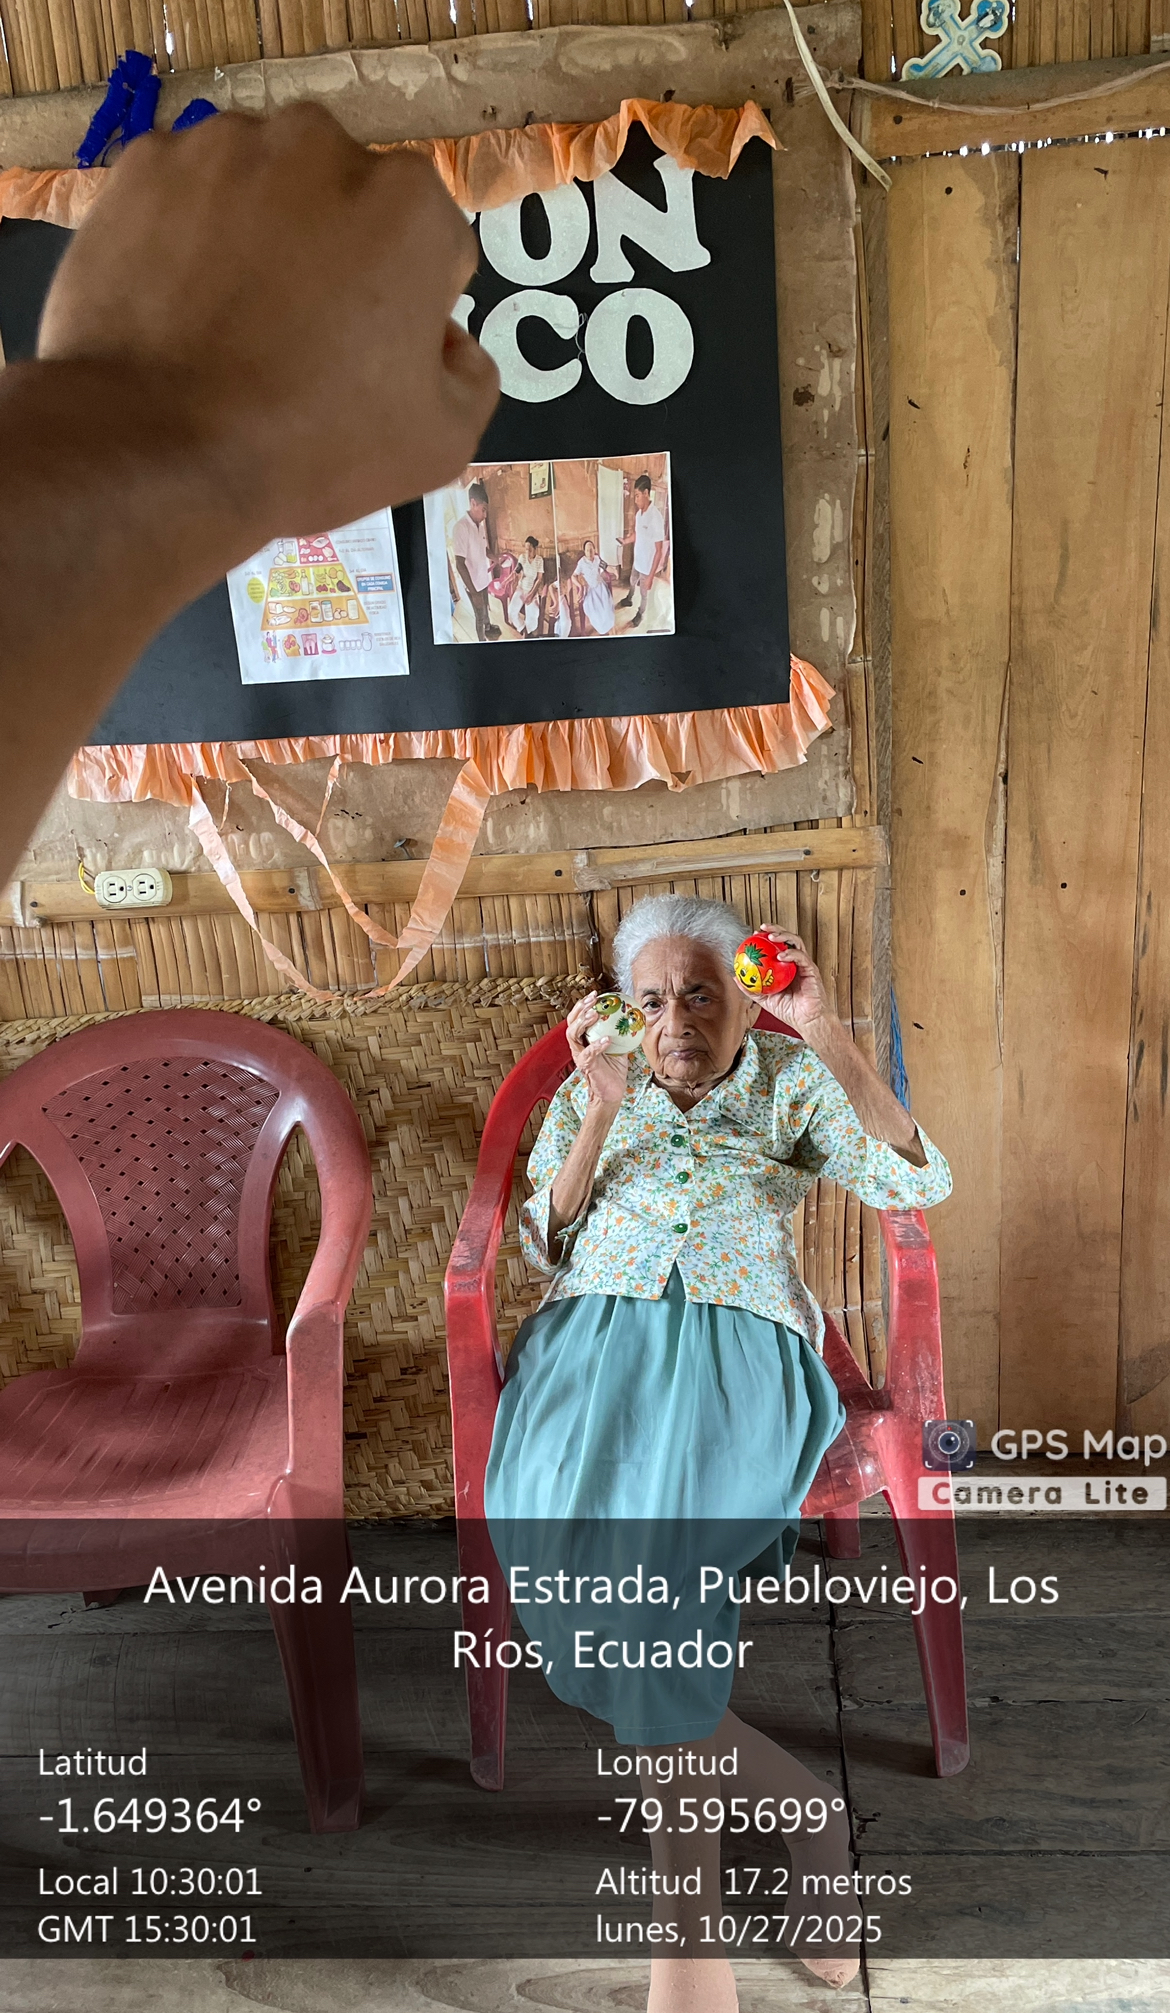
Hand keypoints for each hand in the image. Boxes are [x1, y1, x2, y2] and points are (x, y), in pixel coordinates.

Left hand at [37, 104, 499, 544]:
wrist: (159, 449)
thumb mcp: (439, 443)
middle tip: (302, 340)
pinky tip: (183, 306)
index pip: (430, 246)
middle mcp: (321, 146)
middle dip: (335, 253)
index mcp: (409, 204)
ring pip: (263, 188)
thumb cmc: (310, 447)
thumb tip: (450, 344)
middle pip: (345, 200)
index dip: (408, 307)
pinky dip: (187, 236)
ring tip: (235, 326)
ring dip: (261, 237)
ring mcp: (224, 148)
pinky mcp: (146, 167)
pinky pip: (185, 196)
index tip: (373, 354)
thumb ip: (471, 377)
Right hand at [566, 992, 629, 1108]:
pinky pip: (588, 1053)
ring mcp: (581, 1056)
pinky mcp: (587, 1066)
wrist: (612, 1092)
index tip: (595, 995)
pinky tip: (607, 1039)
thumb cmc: (614, 1070)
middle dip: (580, 1009)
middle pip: (571, 1023)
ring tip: (594, 1015)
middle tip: (593, 1001)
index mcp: (584, 1039)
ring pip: (573, 1035)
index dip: (583, 1005)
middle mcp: (579, 1046)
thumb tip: (634, 1017)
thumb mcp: (619, 1047)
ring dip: (583, 1023)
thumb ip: (621, 1033)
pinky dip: (597, 1045)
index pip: (577, 1018)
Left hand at [735, 929, 836, 1039]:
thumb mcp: (764, 999)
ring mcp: (804, 965)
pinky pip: (802, 958)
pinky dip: (791, 954)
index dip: (766, 937)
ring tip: (771, 936)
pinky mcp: (812, 970)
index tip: (754, 934)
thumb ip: (751, 988)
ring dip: (784, 936)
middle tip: (762, 928)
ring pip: (796, 942)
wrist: (807, 1022)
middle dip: (775, 929)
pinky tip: (781, 955)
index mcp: (785, 967)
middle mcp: (795, 962)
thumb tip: (735, 978)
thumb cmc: (790, 1011)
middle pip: (787, 939)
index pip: (776, 946)